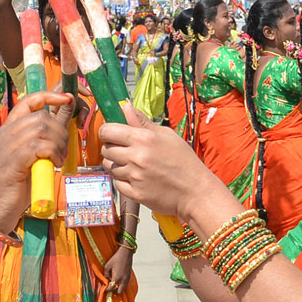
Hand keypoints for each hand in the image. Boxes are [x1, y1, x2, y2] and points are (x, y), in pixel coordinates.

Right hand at [0, 92, 74, 233]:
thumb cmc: (10, 189)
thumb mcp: (26, 161)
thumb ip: (39, 145)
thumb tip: (61, 132)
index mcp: (6, 132)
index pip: (27, 102)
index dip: (49, 96)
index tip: (67, 98)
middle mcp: (4, 135)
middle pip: (40, 116)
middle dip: (60, 130)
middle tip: (63, 150)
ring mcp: (5, 148)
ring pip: (41, 128)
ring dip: (58, 142)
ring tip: (59, 159)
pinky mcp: (11, 162)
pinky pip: (38, 146)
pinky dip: (52, 153)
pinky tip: (54, 165)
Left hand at [99, 106, 219, 219]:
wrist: (195, 191)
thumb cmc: (184, 161)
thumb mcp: (167, 135)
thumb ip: (142, 122)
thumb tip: (125, 107)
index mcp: (143, 138)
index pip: (108, 131)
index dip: (106, 131)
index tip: (110, 134)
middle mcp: (136, 157)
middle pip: (106, 149)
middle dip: (111, 148)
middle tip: (125, 150)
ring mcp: (134, 176)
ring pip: (109, 167)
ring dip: (117, 165)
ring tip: (134, 165)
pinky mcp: (134, 193)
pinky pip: (117, 183)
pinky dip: (123, 180)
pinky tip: (137, 178)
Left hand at [103, 246, 133, 295]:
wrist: (126, 253)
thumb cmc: (116, 258)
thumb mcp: (107, 266)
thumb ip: (106, 274)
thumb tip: (106, 279)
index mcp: (117, 278)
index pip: (111, 288)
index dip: (107, 289)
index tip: (105, 288)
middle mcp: (123, 280)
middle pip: (119, 292)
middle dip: (114, 291)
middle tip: (110, 286)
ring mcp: (127, 278)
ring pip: (123, 288)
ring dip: (119, 287)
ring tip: (114, 282)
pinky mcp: (129, 276)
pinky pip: (126, 284)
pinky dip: (122, 284)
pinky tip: (119, 278)